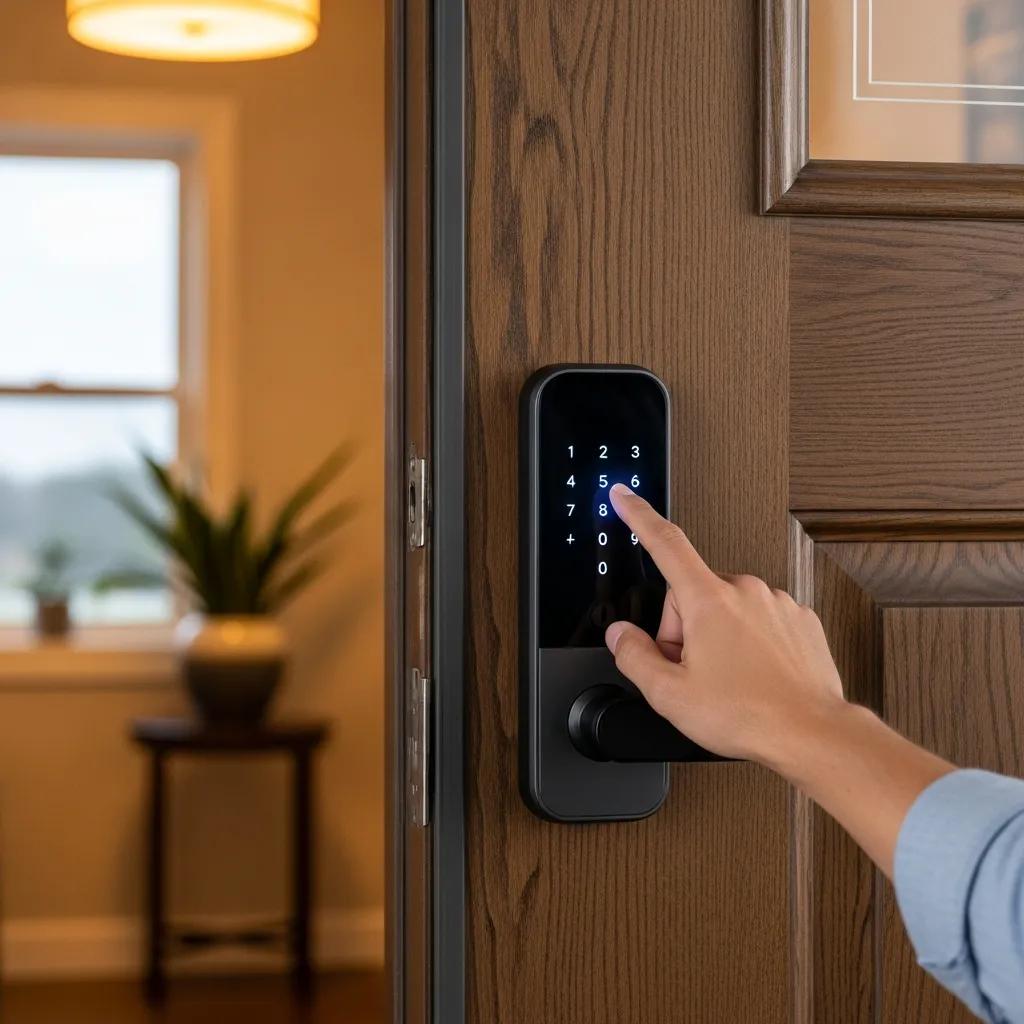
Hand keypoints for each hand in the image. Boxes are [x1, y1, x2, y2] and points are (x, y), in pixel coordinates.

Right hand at [604, 483, 846, 769]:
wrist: (811, 733)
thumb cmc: (749, 714)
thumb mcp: (669, 694)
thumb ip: (633, 657)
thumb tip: (621, 635)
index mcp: (708, 601)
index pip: (664, 543)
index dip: (638, 515)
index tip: (623, 495)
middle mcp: (745, 591)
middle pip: (691, 594)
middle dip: (682, 630)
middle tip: (691, 671)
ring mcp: (776, 603)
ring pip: (726, 609)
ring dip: (716, 638)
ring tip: (727, 679)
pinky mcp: (799, 620)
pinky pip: (758, 621)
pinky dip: (749, 643)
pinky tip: (752, 675)